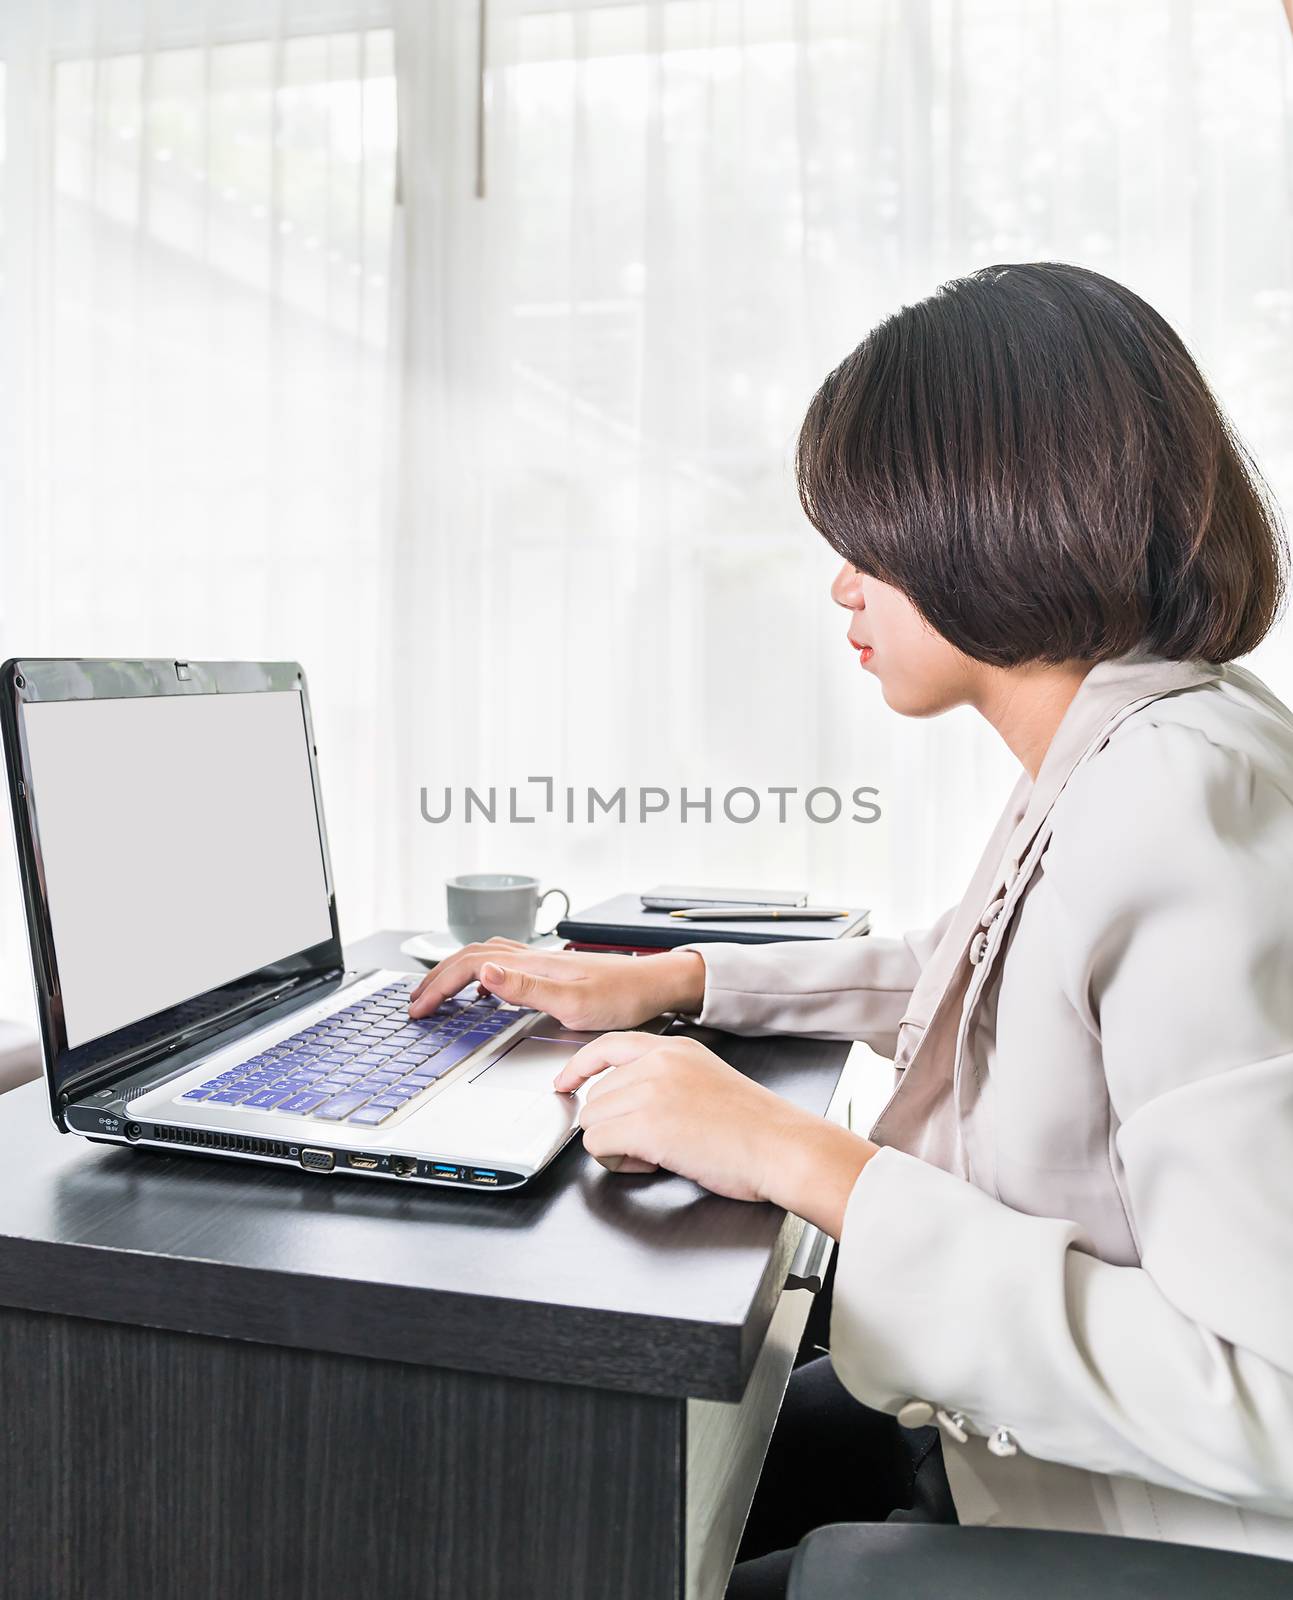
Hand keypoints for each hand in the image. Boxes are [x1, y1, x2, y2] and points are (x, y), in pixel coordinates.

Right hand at [408, 938, 706, 1029]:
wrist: (655, 984)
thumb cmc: (622, 996)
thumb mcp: (574, 1002)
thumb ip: (526, 989)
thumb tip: (483, 974)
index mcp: (532, 964)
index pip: (469, 966)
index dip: (438, 986)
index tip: (418, 1009)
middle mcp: (533, 957)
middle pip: (470, 956)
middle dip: (436, 978)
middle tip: (415, 1003)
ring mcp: (541, 962)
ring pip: (484, 957)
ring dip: (454, 973)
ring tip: (437, 993)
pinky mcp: (552, 971)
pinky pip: (502, 965)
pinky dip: (480, 975)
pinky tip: (484, 992)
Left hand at [555, 1032, 876, 1235]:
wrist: (781, 1146)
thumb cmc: (756, 1126)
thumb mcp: (706, 1079)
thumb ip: (665, 1080)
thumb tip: (632, 1103)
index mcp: (673, 1048)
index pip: (607, 1046)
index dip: (578, 1067)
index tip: (564, 1083)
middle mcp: (656, 1063)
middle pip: (596, 1095)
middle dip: (612, 1125)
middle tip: (650, 1146)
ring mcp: (648, 1092)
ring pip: (592, 1121)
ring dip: (615, 1145)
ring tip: (655, 1155)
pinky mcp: (645, 1125)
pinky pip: (598, 1145)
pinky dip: (617, 1162)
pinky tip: (652, 1164)